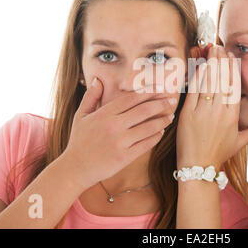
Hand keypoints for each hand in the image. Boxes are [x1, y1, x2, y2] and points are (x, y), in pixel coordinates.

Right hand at [62, 77, 176, 188]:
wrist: (75, 168)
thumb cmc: (78, 141)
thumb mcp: (80, 116)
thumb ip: (91, 97)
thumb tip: (97, 79)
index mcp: (104, 114)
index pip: (131, 99)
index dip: (148, 92)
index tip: (159, 88)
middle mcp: (114, 126)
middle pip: (144, 110)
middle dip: (161, 104)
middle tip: (172, 99)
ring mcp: (121, 142)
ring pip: (149, 127)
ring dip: (162, 120)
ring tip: (170, 116)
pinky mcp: (125, 157)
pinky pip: (146, 144)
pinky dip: (156, 137)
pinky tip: (161, 132)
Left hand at [176, 45, 247, 168]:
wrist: (197, 166)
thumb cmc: (219, 153)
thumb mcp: (240, 142)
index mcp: (233, 117)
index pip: (234, 87)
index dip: (233, 70)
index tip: (232, 57)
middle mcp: (219, 113)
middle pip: (221, 81)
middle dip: (221, 62)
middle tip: (220, 47)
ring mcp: (202, 113)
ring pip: (208, 83)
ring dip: (210, 65)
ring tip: (211, 50)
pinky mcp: (187, 114)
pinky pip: (193, 92)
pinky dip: (196, 78)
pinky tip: (199, 66)